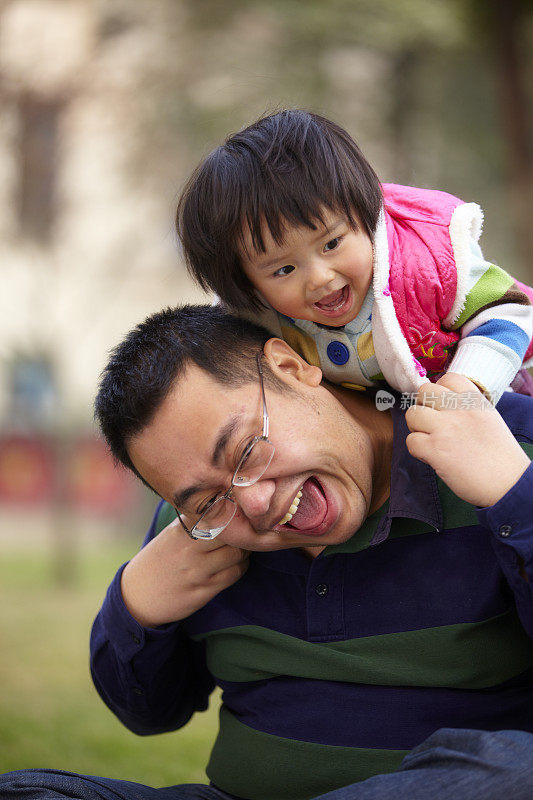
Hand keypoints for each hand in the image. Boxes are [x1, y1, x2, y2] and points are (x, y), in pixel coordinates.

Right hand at [120, 517, 248, 626]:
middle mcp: (190, 549)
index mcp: (182, 530)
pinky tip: (236, 564)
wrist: (137, 595)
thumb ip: (196, 521)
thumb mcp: (172, 534)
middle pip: (232, 534)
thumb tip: (226, 505)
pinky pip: (233, 575)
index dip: (234, 513)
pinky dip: (241, 567)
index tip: (241, 515)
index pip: (218, 514)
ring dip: (245, 552)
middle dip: (244, 533)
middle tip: (246, 533)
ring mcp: (197, 571)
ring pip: (238, 555)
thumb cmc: (160, 559)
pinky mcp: (203, 591)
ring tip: (243, 549)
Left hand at [405, 373, 529, 507]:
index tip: (442, 406)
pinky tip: (430, 456)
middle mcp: (459, 410)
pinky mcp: (435, 449)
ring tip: (429, 439)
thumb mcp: (489, 420)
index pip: (448, 378)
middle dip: (423, 406)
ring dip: (416, 427)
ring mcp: (445, 428)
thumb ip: (467, 410)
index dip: (440, 391)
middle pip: (424, 391)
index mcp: (475, 401)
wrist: (509, 483)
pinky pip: (410, 441)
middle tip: (431, 423)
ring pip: (412, 414)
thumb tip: (444, 408)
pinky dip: (416, 450)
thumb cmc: (501, 457)